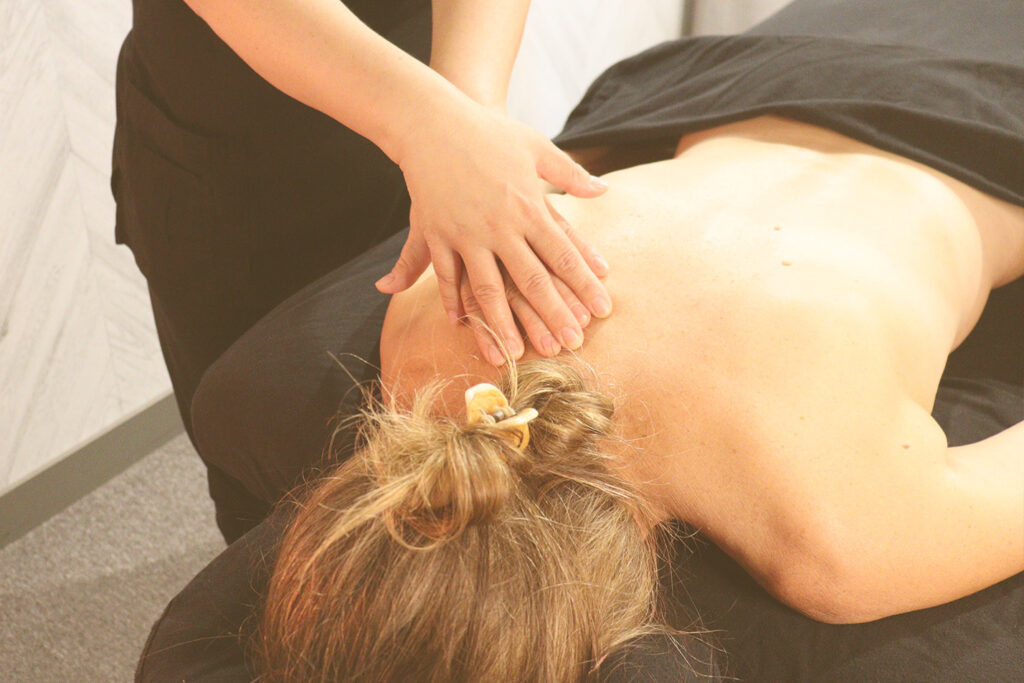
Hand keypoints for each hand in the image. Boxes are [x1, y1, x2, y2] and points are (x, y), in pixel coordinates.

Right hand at [375, 103, 611, 365]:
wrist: (434, 122)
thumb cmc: (489, 133)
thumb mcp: (536, 147)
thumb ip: (570, 174)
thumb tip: (603, 190)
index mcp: (529, 206)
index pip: (564, 254)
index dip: (584, 284)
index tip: (601, 310)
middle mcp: (500, 225)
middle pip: (531, 280)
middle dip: (552, 315)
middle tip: (570, 345)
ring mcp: (466, 232)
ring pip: (488, 288)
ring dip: (503, 323)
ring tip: (516, 353)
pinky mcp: (438, 233)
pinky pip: (447, 275)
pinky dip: (453, 301)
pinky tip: (462, 325)